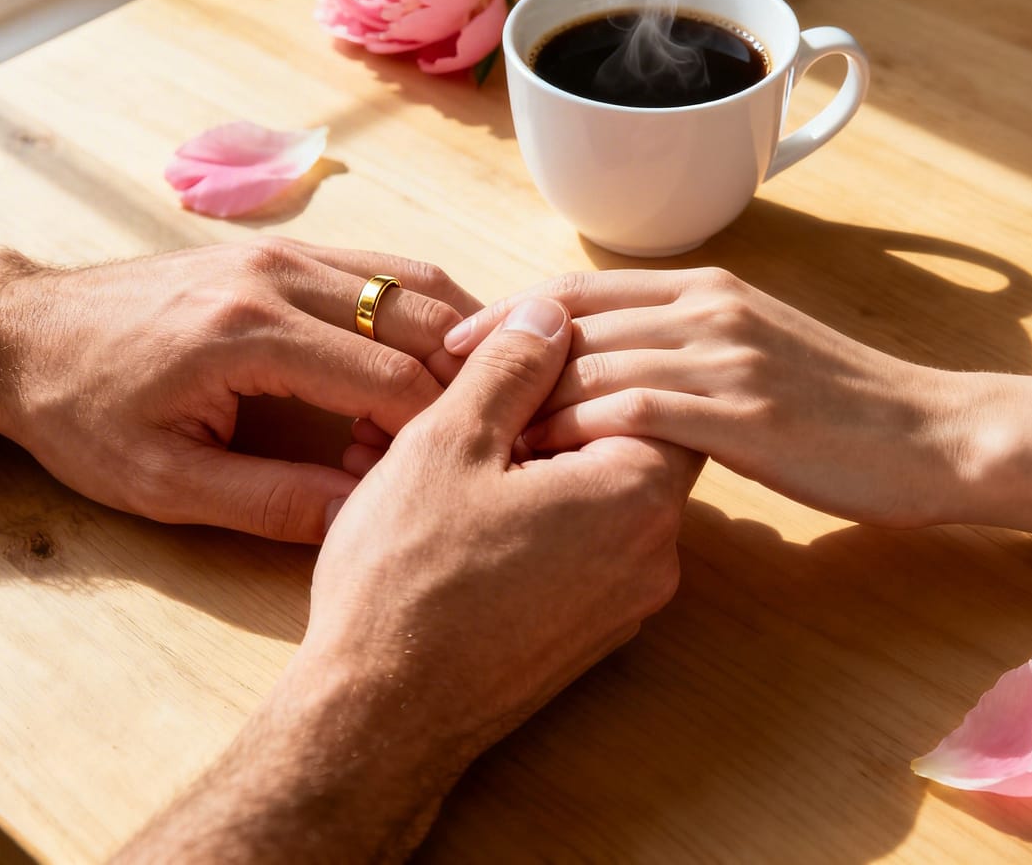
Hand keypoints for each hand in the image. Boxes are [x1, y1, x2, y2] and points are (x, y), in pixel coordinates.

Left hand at [0, 238, 480, 540]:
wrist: (24, 333)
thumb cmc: (84, 412)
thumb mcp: (164, 483)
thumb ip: (273, 502)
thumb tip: (371, 517)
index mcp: (248, 335)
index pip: (390, 379)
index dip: (438, 433)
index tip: (457, 476)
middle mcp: (278, 276)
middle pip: (422, 320)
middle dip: (470, 383)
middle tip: (494, 439)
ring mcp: (286, 251)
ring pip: (419, 282)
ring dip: (464, 340)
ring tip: (487, 400)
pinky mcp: (287, 248)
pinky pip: (389, 269)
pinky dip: (431, 311)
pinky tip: (445, 357)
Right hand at [118, 297, 701, 859]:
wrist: (378, 717)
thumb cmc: (410, 577)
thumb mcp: (452, 440)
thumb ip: (514, 366)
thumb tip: (552, 314)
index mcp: (637, 494)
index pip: (648, 390)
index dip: (577, 362)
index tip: (507, 360)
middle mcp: (653, 554)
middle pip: (623, 441)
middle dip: (546, 410)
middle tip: (468, 401)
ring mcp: (625, 603)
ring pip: (593, 495)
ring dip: (530, 462)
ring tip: (443, 451)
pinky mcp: (589, 634)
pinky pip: (577, 548)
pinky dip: (530, 514)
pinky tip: (455, 507)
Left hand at [443, 267, 962, 527]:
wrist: (932, 435)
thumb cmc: (843, 408)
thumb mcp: (758, 355)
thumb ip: (687, 348)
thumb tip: (614, 367)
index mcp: (704, 289)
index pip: (577, 291)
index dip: (507, 318)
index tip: (452, 351)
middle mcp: (705, 307)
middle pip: (568, 320)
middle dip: (493, 354)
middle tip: (430, 390)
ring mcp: (723, 354)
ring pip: (590, 362)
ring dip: (522, 399)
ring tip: (465, 435)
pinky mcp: (739, 408)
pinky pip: (630, 407)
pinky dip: (574, 428)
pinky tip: (535, 458)